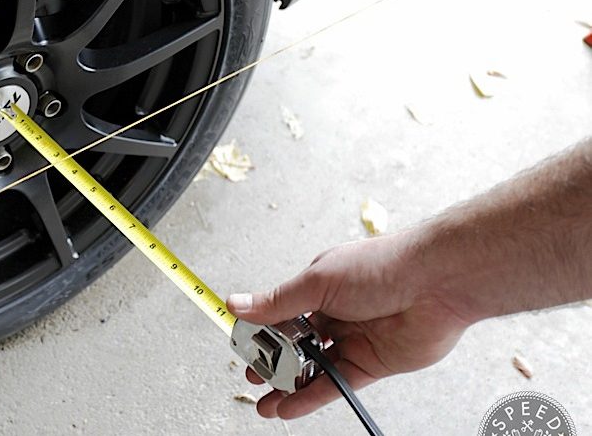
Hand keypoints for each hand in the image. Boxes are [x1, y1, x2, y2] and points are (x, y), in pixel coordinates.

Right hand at [227, 230, 471, 418]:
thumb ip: (276, 302)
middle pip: (295, 344)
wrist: (437, 283)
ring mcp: (353, 339)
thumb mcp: (316, 282)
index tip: (242, 347)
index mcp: (319, 287)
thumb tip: (236, 303)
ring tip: (265, 403)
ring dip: (289, 386)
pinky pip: (336, 384)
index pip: (280, 313)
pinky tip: (291, 407)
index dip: (261, 332)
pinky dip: (312, 397)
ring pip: (313, 368)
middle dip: (272, 363)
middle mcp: (335, 313)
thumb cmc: (383, 267)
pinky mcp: (371, 364)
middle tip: (253, 377)